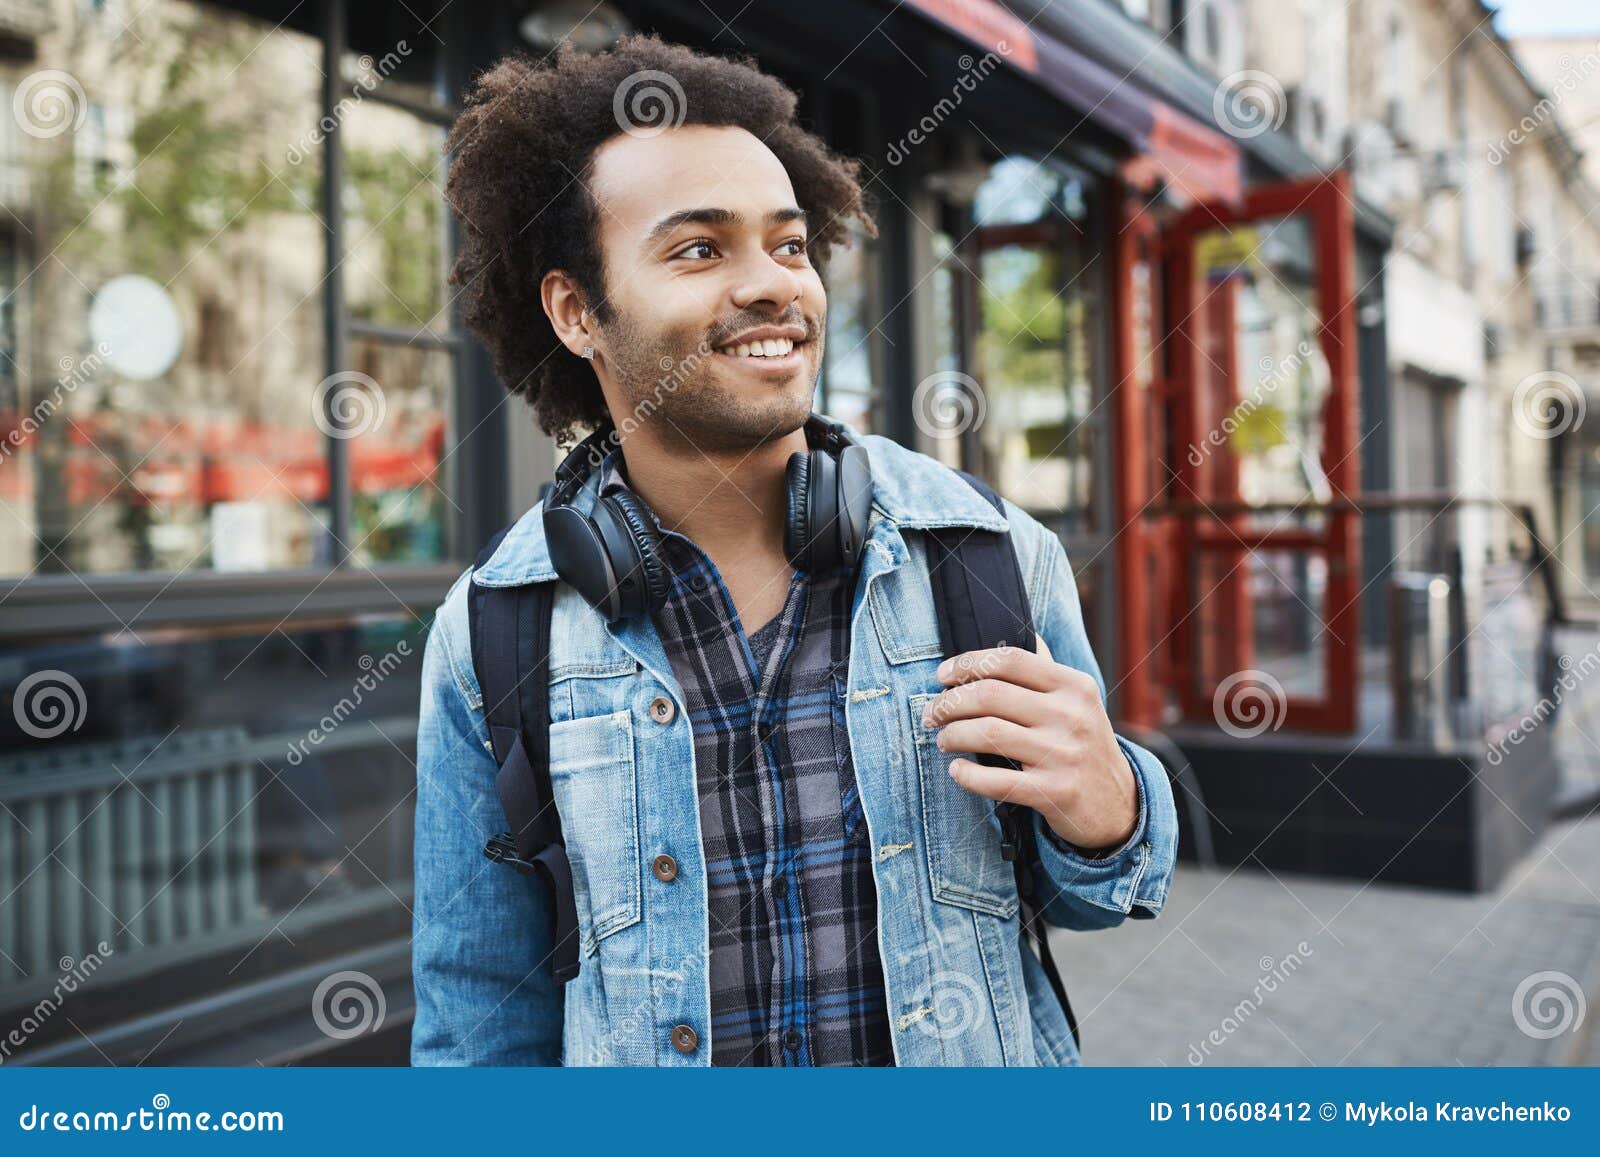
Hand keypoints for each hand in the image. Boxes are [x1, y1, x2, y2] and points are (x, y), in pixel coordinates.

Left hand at [922, 634, 1137, 853]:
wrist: (1119, 804)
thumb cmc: (1083, 745)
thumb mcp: (1077, 703)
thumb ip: (1044, 673)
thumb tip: (1007, 637)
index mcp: (1074, 686)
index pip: (1010, 660)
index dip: (967, 663)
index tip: (941, 676)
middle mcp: (1072, 716)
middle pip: (991, 694)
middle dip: (949, 702)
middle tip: (931, 714)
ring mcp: (1065, 755)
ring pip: (989, 733)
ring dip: (953, 735)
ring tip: (942, 739)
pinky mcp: (1056, 792)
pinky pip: (998, 781)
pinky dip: (968, 775)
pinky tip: (956, 771)